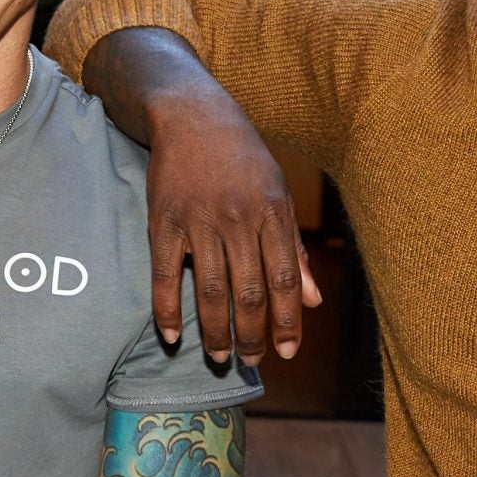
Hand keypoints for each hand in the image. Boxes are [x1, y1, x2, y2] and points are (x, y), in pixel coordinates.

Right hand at [145, 84, 321, 365]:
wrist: (193, 116)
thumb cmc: (243, 159)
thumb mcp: (280, 195)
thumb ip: (295, 250)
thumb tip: (313, 301)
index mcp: (273, 212)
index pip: (285, 279)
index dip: (287, 321)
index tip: (287, 353)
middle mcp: (238, 218)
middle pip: (248, 292)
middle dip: (252, 335)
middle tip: (250, 361)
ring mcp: (198, 220)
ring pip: (209, 290)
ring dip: (215, 331)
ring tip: (220, 356)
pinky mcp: (163, 220)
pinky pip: (164, 275)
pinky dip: (167, 310)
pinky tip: (173, 336)